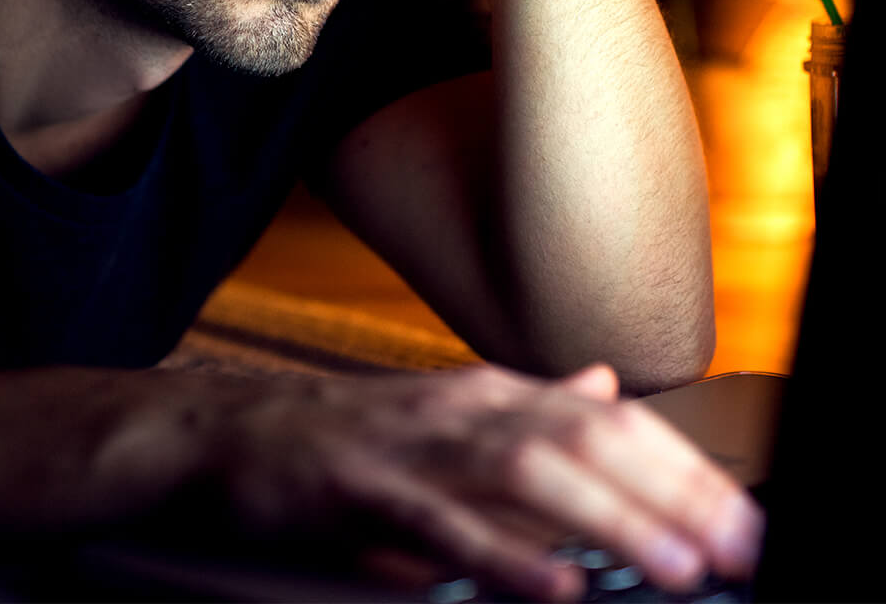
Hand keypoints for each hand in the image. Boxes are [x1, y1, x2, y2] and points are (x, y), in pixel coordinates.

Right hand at [187, 362, 762, 601]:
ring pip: (528, 468)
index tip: (741, 517)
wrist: (228, 430)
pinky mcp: (362, 491)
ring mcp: (412, 446)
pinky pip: (442, 524)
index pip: (608, 418)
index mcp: (487, 393)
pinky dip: (504, 553)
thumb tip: (604, 385)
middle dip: (672, 491)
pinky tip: (556, 586)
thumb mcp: (445, 409)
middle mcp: (462, 408)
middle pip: (586, 436)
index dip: (681, 465)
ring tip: (679, 567)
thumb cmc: (343, 433)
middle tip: (741, 547)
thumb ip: (529, 402)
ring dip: (611, 517)